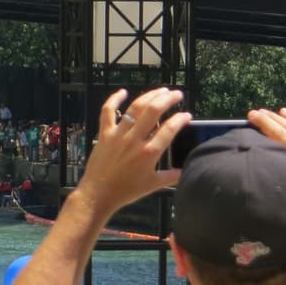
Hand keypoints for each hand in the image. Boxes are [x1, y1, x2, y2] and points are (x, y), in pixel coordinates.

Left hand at [76, 88, 188, 212]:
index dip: (180, 119)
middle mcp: (134, 140)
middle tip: (177, 94)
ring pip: (135, 108)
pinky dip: (114, 99)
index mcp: (148, 153)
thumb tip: (186, 171)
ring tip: (161, 90)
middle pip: (153, 111)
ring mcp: (118, 134)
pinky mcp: (104, 133)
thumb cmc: (126, 191)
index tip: (187, 115)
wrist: (98, 194)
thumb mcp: (152, 185)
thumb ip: (171, 177)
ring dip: (149, 96)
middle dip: (167, 99)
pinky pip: (107, 111)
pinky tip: (123, 92)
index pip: (169, 130)